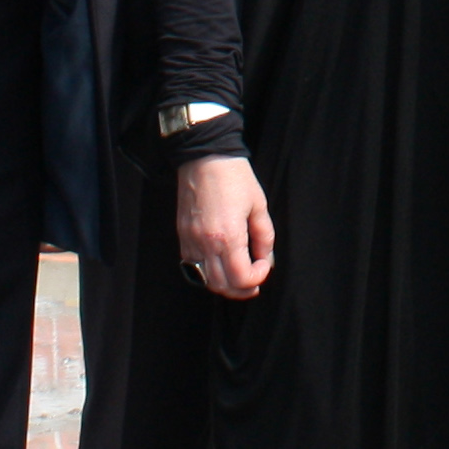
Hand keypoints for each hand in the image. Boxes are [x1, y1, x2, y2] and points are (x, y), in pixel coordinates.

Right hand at [177, 157, 275, 297]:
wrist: (205, 159)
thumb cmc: (234, 178)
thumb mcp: (258, 205)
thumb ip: (264, 236)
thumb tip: (266, 258)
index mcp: (228, 236)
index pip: (240, 277)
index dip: (257, 278)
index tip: (264, 266)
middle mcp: (206, 244)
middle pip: (222, 286)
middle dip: (241, 289)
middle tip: (254, 283)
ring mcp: (191, 242)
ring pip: (205, 281)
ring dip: (224, 285)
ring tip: (239, 278)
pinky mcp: (183, 237)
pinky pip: (192, 267)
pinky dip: (207, 274)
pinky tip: (220, 267)